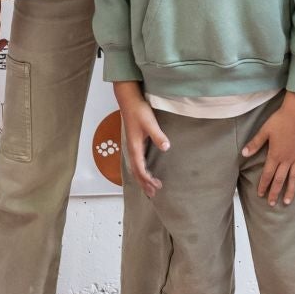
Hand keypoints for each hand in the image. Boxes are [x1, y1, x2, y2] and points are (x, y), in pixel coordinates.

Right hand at [115, 81, 168, 196]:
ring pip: (135, 167)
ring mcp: (132, 145)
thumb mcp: (150, 123)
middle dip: (144, 183)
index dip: (147, 179)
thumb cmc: (139, 110)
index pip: (140, 168)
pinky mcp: (134, 141)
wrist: (128, 99)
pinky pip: (136, 161)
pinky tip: (145, 169)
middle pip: (136, 171)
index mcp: (134, 147)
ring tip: (150, 186)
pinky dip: (140, 169)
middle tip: (154, 193)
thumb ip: (157, 135)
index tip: (156, 186)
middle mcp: (131, 148)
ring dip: (142, 177)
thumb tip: (166, 147)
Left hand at [241, 93, 294, 206]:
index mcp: (275, 155)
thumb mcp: (264, 131)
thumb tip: (244, 153)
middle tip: (271, 203)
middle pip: (280, 179)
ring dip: (290, 190)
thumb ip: (255, 144)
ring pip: (294, 177)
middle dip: (275, 192)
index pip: (268, 174)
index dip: (263, 185)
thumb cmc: (280, 119)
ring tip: (287, 201)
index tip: (261, 194)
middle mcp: (287, 159)